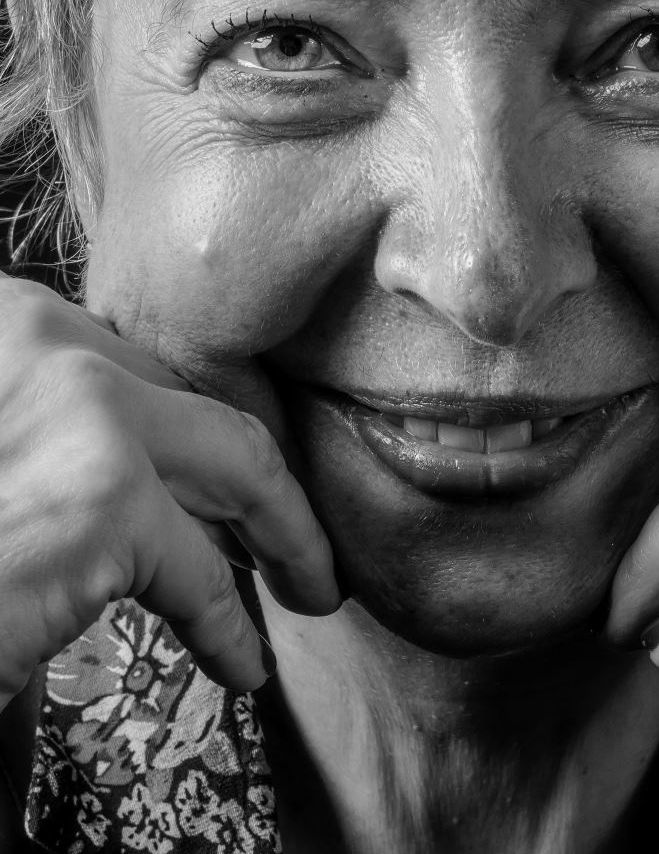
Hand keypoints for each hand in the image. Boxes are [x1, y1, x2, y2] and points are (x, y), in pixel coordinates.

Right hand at [0, 272, 338, 709]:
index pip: (123, 359)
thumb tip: (102, 465)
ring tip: (304, 586)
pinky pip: (200, 574)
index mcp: (4, 322)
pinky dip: (228, 625)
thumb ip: (39, 427)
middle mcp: (40, 338)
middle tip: (284, 525)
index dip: (175, 419)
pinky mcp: (106, 499)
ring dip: (283, 530)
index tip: (208, 472)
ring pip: (237, 457)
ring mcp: (83, 409)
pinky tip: (240, 660)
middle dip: (252, 467)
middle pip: (190, 396)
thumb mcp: (3, 436)